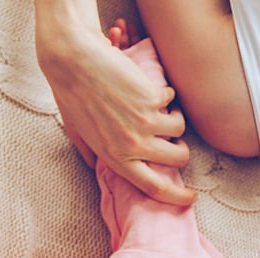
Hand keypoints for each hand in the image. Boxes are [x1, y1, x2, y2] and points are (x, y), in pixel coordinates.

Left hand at [36, 20, 195, 204]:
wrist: (72, 58)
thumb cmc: (69, 93)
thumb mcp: (75, 131)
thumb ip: (88, 153)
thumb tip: (95, 168)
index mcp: (116, 158)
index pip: (155, 188)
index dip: (177, 197)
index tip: (190, 197)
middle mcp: (133, 145)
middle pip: (178, 159)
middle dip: (182, 152)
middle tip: (176, 142)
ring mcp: (145, 122)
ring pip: (180, 129)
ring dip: (176, 119)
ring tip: (165, 110)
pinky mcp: (152, 98)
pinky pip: (171, 100)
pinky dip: (166, 94)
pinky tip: (153, 88)